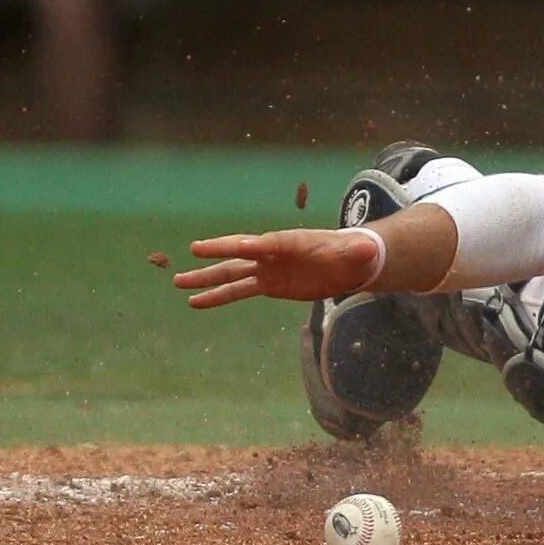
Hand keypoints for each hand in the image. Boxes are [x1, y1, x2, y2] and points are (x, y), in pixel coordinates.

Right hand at [175, 228, 385, 307]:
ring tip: (178, 281)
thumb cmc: (352, 254)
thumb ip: (357, 250)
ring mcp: (267, 268)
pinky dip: (217, 296)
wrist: (349, 263)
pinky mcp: (268, 284)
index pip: (270, 242)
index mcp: (293, 242)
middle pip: (242, 252)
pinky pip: (238, 291)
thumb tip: (366, 248)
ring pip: (232, 273)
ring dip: (206, 278)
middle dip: (219, 252)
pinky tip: (196, 302)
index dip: (255, 244)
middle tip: (193, 252)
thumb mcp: (357, 253)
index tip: (236, 247)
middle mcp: (273, 252)